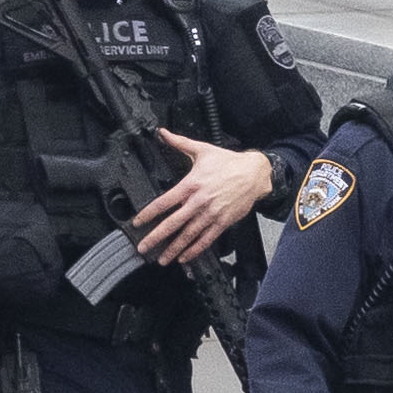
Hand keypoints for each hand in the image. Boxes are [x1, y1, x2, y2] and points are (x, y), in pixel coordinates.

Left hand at [131, 131, 273, 264]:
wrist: (255, 173)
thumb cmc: (228, 162)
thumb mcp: (202, 150)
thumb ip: (180, 143)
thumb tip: (163, 133)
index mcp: (191, 185)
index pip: (164, 202)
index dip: (149, 214)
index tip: (138, 223)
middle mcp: (199, 202)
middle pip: (173, 223)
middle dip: (156, 237)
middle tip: (143, 248)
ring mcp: (211, 214)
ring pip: (189, 235)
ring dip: (174, 249)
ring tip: (162, 259)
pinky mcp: (223, 222)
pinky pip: (206, 239)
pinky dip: (195, 250)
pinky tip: (185, 258)